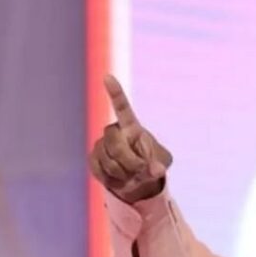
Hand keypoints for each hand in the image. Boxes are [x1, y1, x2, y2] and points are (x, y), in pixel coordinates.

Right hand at [89, 75, 172, 203]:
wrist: (137, 179)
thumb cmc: (152, 165)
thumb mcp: (162, 164)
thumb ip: (160, 165)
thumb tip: (156, 170)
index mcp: (132, 126)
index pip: (122, 107)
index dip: (115, 92)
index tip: (107, 76)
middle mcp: (114, 131)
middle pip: (114, 143)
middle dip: (129, 161)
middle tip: (140, 170)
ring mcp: (101, 144)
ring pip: (108, 160)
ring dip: (124, 174)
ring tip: (132, 174)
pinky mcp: (93, 158)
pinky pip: (100, 171)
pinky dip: (114, 180)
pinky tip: (120, 179)